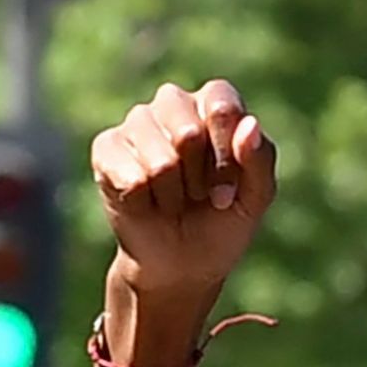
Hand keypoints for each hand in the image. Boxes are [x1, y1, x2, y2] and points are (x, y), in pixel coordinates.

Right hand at [91, 81, 279, 341]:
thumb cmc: (222, 221)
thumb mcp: (256, 198)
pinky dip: (144, 204)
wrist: (182, 264)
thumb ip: (261, 159)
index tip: (228, 190)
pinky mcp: (106, 147)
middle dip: (199, 179)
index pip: (222, 107)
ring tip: (173, 199)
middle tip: (199, 195)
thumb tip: (249, 125)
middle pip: (188, 133)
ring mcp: (137, 123)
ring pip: (160, 162)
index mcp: (214, 102)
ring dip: (172, 195)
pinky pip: (131, 178)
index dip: (226, 156)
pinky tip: (146, 203)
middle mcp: (173, 103)